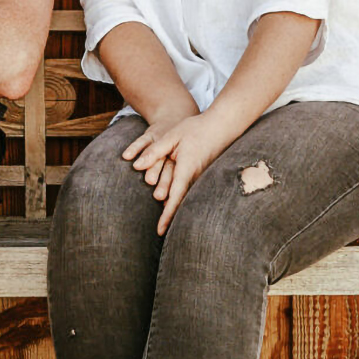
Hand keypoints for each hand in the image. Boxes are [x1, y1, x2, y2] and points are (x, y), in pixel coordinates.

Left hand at [122, 108, 238, 234]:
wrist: (222, 124)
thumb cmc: (195, 128)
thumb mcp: (171, 136)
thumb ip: (154, 152)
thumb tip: (136, 166)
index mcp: (186, 169)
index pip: (175, 197)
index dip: (167, 216)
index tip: (160, 230)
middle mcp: (196, 176)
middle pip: (182, 202)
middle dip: (171, 218)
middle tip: (160, 234)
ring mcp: (202, 176)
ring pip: (187, 197)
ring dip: (176, 209)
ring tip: (166, 225)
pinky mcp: (204, 174)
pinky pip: (192, 190)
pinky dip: (183, 199)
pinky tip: (176, 205)